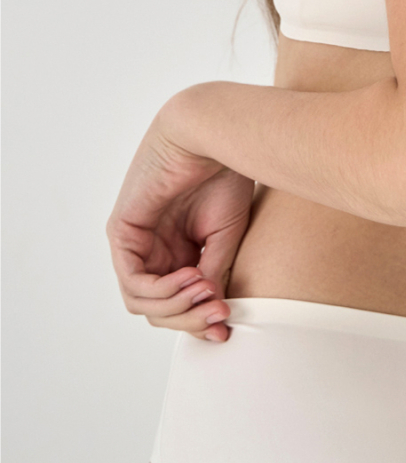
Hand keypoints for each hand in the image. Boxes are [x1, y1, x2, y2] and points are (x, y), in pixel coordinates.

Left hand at [106, 94, 254, 342]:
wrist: (215, 135)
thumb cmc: (223, 174)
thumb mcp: (224, 239)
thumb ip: (213, 276)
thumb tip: (214, 321)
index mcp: (175, 252)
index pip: (176, 304)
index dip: (199, 321)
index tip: (226, 327)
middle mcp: (151, 250)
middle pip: (157, 310)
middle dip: (189, 318)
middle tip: (219, 315)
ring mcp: (133, 242)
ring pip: (142, 302)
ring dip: (177, 307)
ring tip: (208, 291)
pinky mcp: (121, 231)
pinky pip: (133, 280)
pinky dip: (162, 289)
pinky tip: (192, 277)